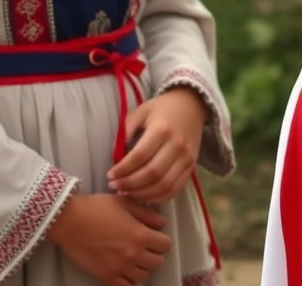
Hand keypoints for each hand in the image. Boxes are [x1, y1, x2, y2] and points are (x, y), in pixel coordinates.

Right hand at [47, 192, 170, 285]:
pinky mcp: (106, 277)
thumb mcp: (124, 202)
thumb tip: (162, 223)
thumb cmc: (96, 207)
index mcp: (140, 234)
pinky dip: (128, 280)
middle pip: (157, 263)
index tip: (156, 236)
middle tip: (146, 247)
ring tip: (134, 257)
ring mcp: (120, 268)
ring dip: (142, 267)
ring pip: (143, 277)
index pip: (165, 245)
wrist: (70, 220)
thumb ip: (146, 214)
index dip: (163, 240)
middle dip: (155, 254)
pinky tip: (124, 269)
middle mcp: (133, 254)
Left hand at [107, 87, 206, 203]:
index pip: (139, 156)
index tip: (110, 175)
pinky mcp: (191, 166)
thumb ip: (127, 129)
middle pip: (151, 173)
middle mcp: (176, 145)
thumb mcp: (142, 110)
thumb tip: (116, 153)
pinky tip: (144, 195)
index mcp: (162, 129)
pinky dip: (158, 197)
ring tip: (127, 193)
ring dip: (142, 194)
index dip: (123, 169)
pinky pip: (175, 189)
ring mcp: (186, 157)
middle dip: (130, 184)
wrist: (191, 105)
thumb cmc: (162, 108)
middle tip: (115, 186)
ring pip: (163, 185)